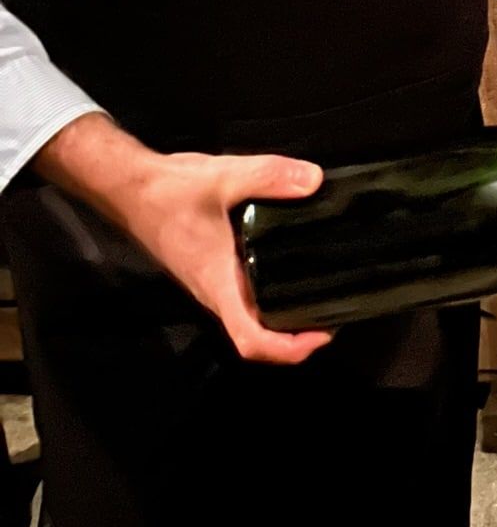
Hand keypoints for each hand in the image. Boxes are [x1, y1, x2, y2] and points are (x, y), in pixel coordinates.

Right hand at [32, 114, 331, 365]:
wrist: (129, 187)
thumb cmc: (169, 191)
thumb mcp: (224, 177)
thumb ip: (269, 176)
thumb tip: (314, 180)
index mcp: (219, 285)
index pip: (251, 341)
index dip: (289, 349)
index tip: (322, 333)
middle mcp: (215, 293)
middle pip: (257, 336)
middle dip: (297, 335)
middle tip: (336, 311)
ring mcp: (212, 283)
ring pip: (252, 316)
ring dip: (285, 317)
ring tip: (324, 293)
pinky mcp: (212, 269)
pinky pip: (246, 295)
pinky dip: (272, 295)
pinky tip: (294, 268)